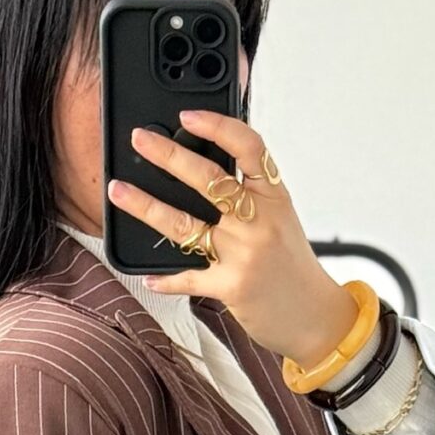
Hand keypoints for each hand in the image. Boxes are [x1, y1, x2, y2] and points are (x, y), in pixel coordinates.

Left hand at [108, 111, 354, 369]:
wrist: (315, 317)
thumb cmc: (293, 267)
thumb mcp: (280, 219)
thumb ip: (250, 194)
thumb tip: (205, 167)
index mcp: (273, 197)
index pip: (249, 147)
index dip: (217, 126)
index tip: (188, 117)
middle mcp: (259, 221)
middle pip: (208, 179)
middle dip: (168, 155)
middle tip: (139, 140)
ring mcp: (244, 254)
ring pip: (185, 224)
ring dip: (146, 206)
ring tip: (119, 191)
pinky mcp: (231, 287)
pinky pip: (188, 278)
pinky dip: (165, 278)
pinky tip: (147, 277)